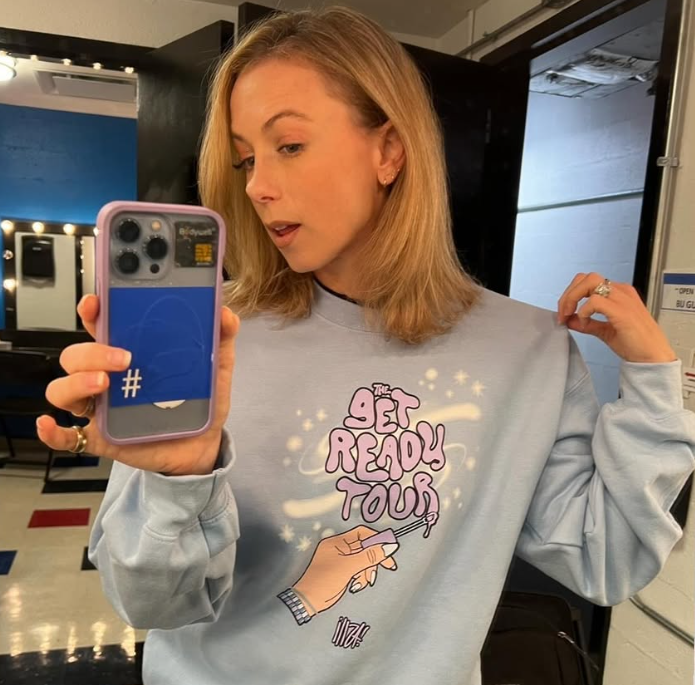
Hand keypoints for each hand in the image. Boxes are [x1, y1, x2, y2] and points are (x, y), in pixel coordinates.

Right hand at [36, 294, 239, 475]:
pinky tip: (51, 424)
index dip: (93, 311)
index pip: (101, 325)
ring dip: (75, 382)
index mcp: (130, 351)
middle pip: (77, 354)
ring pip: (64, 388)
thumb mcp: (215, 367)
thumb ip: (220, 339)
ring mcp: (101, 407)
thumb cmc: (201, 400)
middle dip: (92, 351)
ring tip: (104, 385)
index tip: (96, 303)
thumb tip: (226, 315)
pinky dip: (53, 431)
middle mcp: (108, 376)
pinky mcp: (101, 437)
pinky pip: (67, 436)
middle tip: (124, 358)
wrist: (203, 444)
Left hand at [293, 526, 398, 616]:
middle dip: (374, 558)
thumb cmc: (324, 582)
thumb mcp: (350, 568)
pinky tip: (358, 585)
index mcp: (337, 541)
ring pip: (362, 559)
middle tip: (387, 567)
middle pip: (364, 546)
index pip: (362, 533)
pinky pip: (357, 569)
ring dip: (367, 570)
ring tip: (365, 582)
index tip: (390, 551)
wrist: (307, 602)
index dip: (378, 540)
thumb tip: (390, 546)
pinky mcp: (340, 571)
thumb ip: (370, 556)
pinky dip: (361, 576)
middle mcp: (338, 548)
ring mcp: (339, 559)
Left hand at [556, 272, 677, 362]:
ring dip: (572, 299)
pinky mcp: (622, 310)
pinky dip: (584, 311)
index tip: (564, 313)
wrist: (653, 357)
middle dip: (568, 294)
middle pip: (586, 278)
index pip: (588, 282)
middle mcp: (621, 291)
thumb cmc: (635, 344)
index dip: (571, 294)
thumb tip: (569, 320)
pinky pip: (594, 301)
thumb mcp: (604, 331)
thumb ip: (586, 323)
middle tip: (562, 313)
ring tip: (569, 316)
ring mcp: (623, 298)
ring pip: (589, 283)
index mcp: (619, 293)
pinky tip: (586, 323)